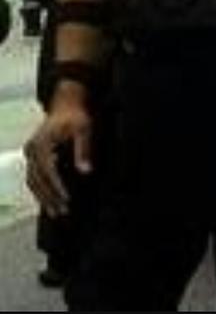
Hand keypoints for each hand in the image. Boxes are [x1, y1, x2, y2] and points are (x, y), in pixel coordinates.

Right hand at [23, 88, 92, 217]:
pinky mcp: (33, 155)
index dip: (56, 187)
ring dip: (43, 197)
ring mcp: (30, 153)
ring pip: (33, 181)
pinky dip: (41, 189)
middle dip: (49, 197)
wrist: (66, 102)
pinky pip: (34, 176)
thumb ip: (83, 150)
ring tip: (56, 211)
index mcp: (42, 144)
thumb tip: (85, 171)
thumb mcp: (84, 129)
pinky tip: (50, 199)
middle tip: (62, 212)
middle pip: (37, 180)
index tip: (67, 200)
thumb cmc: (76, 115)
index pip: (48, 172)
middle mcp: (32, 150)